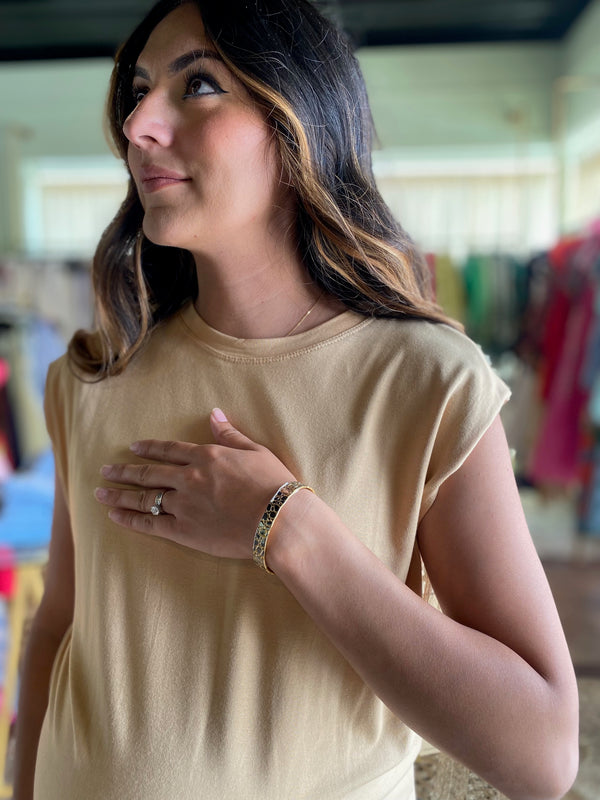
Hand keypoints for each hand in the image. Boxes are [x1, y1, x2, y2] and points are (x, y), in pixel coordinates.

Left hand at [94, 408, 295, 558]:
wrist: (278, 519)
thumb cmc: (273, 484)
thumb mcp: (254, 451)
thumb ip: (230, 434)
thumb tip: (214, 413)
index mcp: (206, 457)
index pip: (169, 450)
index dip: (149, 448)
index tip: (133, 447)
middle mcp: (188, 478)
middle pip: (149, 473)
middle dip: (124, 471)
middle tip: (105, 471)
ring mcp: (183, 505)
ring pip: (143, 498)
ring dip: (120, 495)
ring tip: (100, 494)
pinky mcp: (183, 531)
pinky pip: (150, 524)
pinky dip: (130, 520)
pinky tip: (115, 516)